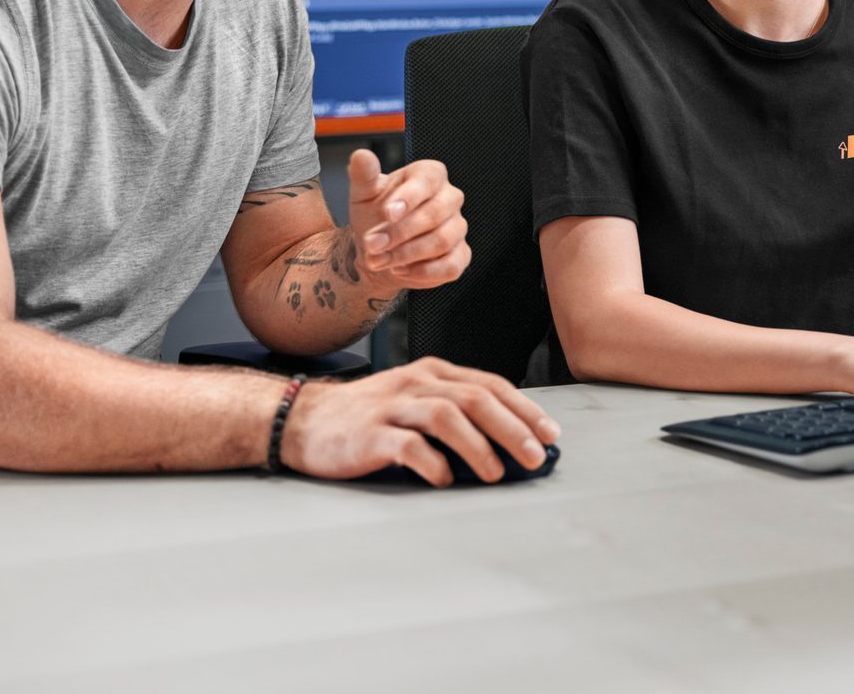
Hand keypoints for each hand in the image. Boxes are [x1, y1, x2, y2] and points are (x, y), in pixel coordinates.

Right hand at [278, 357, 561, 486]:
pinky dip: (432, 462)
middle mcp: (416, 383)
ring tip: (496, 473)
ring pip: (445, 416)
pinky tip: (445, 480)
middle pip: (474, 398)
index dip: (524, 409)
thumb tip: (507, 445)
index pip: (490, 385)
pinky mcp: (370, 433)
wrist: (303, 420)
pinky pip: (407, 445)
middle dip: (512, 427)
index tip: (550, 433)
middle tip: (535, 456)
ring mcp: (392, 406)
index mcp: (433, 373)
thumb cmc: (367, 417)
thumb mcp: (414, 402)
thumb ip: (454, 415)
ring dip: (477, 445)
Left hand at [347, 149, 469, 289]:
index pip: (428, 179)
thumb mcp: (364, 193)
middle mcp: (449, 198)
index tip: (388, 212)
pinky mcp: (460, 255)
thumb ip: (363, 175)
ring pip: (442, 241)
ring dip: (406, 254)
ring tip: (379, 260)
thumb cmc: (375, 214)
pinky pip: (451, 266)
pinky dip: (422, 272)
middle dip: (400, 232)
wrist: (380, 248)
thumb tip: (361, 156)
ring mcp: (458, 227)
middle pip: (435, 214)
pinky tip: (400, 270)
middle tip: (372, 245)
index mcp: (429, 175)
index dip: (410, 196)